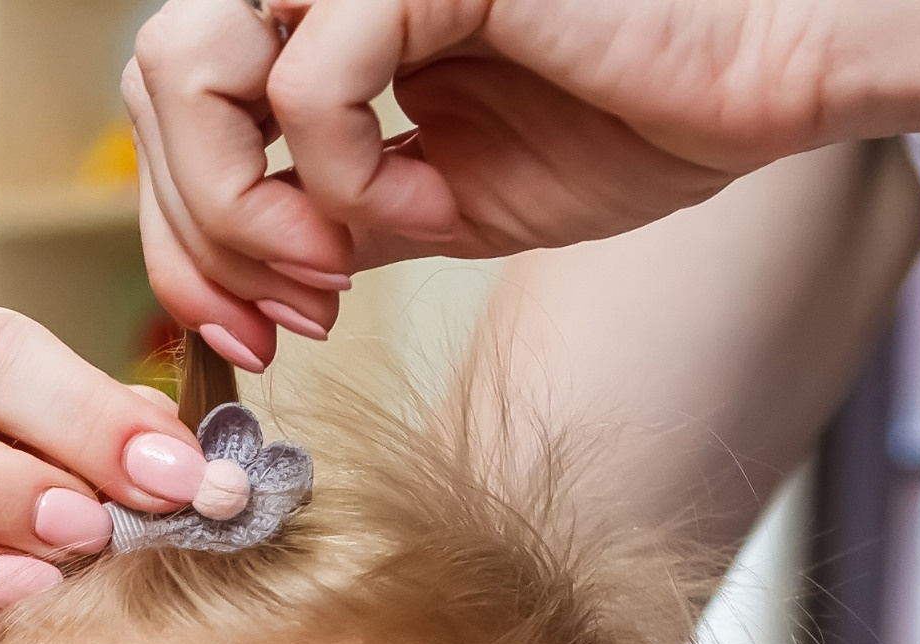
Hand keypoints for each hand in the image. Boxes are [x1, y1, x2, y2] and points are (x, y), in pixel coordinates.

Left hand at [122, 0, 874, 362]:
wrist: (761, 81)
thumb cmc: (629, 119)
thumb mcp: (434, 201)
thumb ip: (324, 220)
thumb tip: (231, 281)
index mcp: (327, 16)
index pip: (175, 108)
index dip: (179, 234)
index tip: (250, 334)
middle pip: (157, 84)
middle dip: (194, 232)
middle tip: (284, 318)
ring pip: (194, 66)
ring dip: (241, 205)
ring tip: (335, 271)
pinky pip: (309, 81)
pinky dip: (345, 179)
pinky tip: (428, 215)